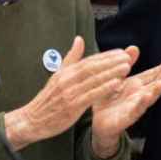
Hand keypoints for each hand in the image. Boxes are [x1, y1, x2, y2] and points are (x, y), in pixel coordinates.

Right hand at [5, 36, 132, 149]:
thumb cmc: (48, 99)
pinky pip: (91, 95)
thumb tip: (79, 39)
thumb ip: (71, 58)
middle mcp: (67, 80)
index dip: (106, 56)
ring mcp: (69, 93)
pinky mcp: (72, 106)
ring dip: (111, 72)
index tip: (121, 52)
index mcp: (65, 72)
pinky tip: (116, 84)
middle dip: (112, 61)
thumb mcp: (58, 75)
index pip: (89, 60)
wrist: (32, 120)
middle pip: (93, 67)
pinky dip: (104, 88)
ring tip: (126, 67)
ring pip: (93, 80)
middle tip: (127, 57)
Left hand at [91, 46, 160, 157]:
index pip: (150, 76)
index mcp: (134, 86)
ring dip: (155, 91)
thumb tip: (134, 47)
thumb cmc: (108, 99)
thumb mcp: (116, 78)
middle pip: (152, 86)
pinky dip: (141, 104)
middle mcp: (137, 96)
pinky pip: (135, 110)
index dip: (159, 71)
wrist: (97, 123)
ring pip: (147, 98)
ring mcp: (133, 107)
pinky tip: (146, 97)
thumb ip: (125, 65)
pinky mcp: (126, 118)